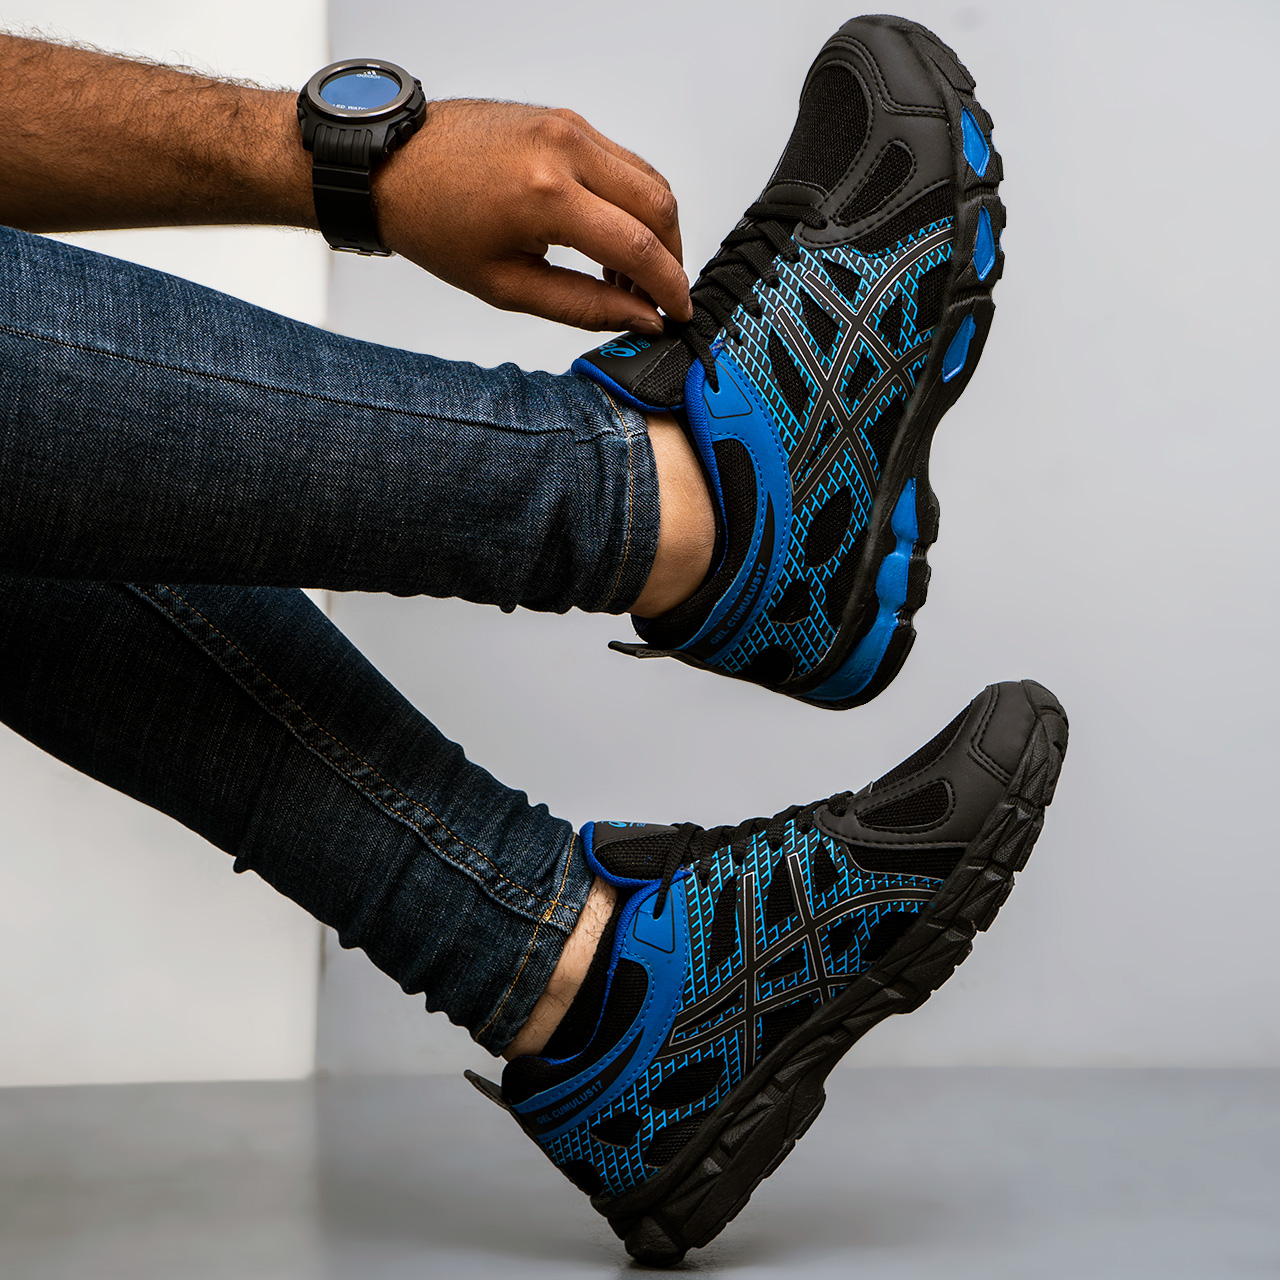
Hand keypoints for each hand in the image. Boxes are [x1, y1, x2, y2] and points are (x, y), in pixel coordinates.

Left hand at [373, 100, 691, 332]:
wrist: (392, 165)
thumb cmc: (432, 221)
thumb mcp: (507, 286)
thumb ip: (583, 307)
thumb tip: (638, 319)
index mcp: (546, 195)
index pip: (637, 247)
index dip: (667, 287)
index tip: (676, 312)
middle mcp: (565, 149)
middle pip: (658, 207)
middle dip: (671, 258)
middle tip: (658, 298)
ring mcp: (569, 126)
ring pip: (649, 180)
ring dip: (655, 230)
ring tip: (629, 275)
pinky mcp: (566, 119)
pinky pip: (624, 162)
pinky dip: (634, 202)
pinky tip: (614, 239)